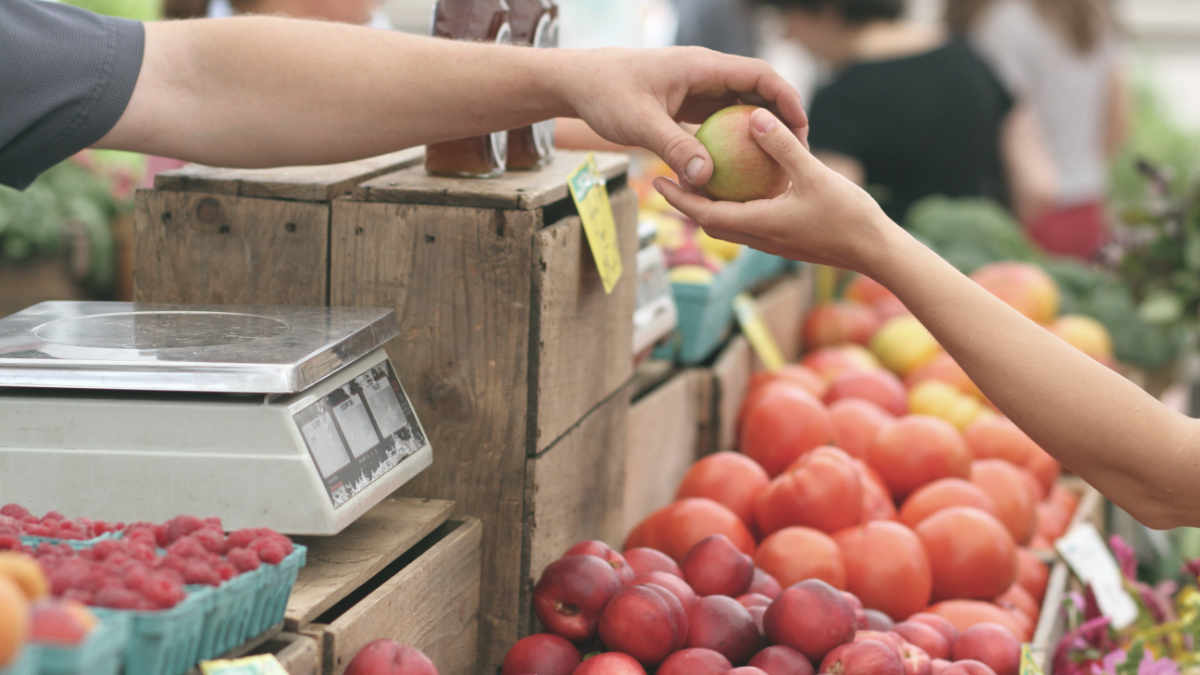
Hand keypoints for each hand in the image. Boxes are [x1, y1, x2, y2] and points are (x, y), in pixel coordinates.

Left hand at [558, 48, 808, 187]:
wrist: (579, 82)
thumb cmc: (606, 94)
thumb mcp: (639, 124)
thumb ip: (674, 148)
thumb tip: (706, 179)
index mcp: (702, 66)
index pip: (759, 75)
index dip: (786, 98)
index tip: (802, 127)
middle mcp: (705, 73)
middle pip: (757, 90)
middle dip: (781, 117)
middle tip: (798, 152)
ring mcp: (697, 88)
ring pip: (740, 106)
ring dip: (759, 131)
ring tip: (776, 164)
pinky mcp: (687, 104)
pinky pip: (720, 120)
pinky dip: (734, 140)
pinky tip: (741, 169)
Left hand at [653, 108, 894, 273]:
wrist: (876, 252)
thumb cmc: (848, 216)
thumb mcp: (814, 174)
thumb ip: (782, 146)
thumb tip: (753, 116)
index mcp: (759, 225)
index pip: (705, 214)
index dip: (679, 198)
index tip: (657, 181)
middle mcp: (760, 238)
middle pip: (710, 223)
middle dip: (686, 203)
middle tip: (668, 178)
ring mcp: (773, 242)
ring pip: (730, 225)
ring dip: (710, 207)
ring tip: (699, 180)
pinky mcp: (786, 240)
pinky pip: (750, 223)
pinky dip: (736, 207)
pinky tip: (743, 186)